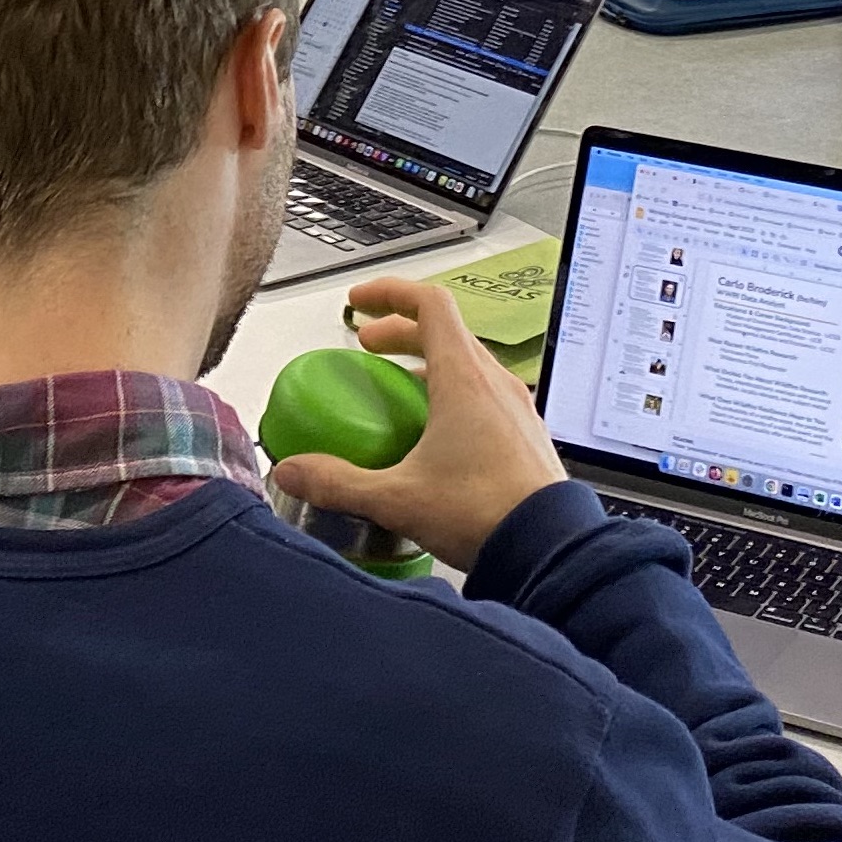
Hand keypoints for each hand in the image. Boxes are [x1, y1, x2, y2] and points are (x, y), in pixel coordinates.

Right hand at [271, 279, 566, 569]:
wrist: (548, 547)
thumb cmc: (485, 512)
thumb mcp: (397, 497)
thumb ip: (338, 482)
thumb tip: (293, 471)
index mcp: (464, 378)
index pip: (428, 304)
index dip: (389, 293)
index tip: (359, 303)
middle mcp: (495, 383)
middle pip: (446, 331)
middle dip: (401, 330)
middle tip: (369, 345)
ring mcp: (515, 407)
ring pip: (469, 362)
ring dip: (429, 361)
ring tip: (398, 387)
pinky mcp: (524, 435)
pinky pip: (486, 395)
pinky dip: (454, 393)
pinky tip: (435, 432)